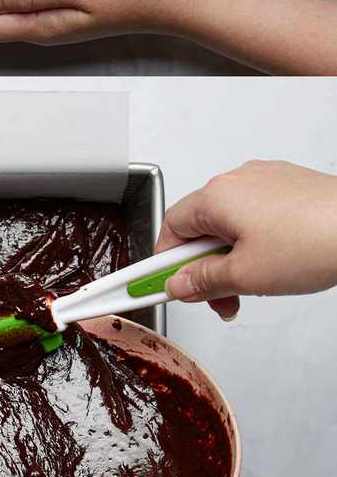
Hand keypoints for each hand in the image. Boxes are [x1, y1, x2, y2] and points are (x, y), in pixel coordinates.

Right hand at [155, 159, 336, 320]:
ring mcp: (266, 179)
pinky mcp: (291, 185)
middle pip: (200, 227)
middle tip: (222, 297)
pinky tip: (280, 262)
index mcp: (215, 197)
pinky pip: (258, 213)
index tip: (161, 284)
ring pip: (230, 222)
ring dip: (233, 255)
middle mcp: (236, 180)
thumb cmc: (315, 243)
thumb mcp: (246, 276)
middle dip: (206, 266)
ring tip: (258, 282)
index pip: (169, 230)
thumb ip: (203, 282)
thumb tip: (179, 285)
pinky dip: (258, 240)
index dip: (165, 263)